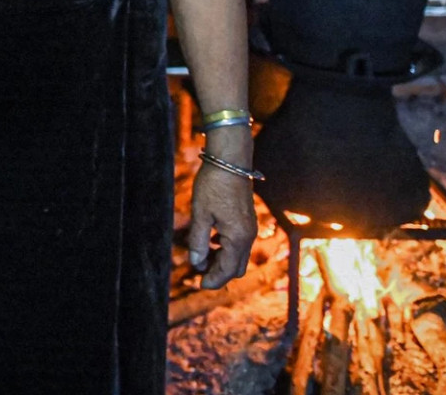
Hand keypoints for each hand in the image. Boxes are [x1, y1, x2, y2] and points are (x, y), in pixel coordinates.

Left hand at [188, 148, 257, 289]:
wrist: (230, 161)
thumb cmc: (213, 185)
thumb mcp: (201, 214)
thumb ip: (198, 241)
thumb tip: (195, 263)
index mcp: (238, 238)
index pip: (227, 270)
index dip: (213, 280)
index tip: (199, 285)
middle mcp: (248, 236)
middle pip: (236, 268)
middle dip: (219, 273)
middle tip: (198, 272)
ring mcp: (250, 228)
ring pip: (239, 256)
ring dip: (222, 261)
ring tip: (201, 256)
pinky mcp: (247, 220)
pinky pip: (239, 244)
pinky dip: (226, 249)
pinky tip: (210, 241)